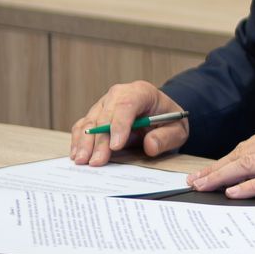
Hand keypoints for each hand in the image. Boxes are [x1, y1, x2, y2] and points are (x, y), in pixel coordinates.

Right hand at [70, 82, 187, 164]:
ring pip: (90, 121)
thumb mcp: (177, 130)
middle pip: (105, 115)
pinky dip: (78, 140)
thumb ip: (166, 137)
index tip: (116, 146)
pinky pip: (82, 126)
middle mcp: (119, 94)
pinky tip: (77, 154)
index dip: (119, 125)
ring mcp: (105, 104)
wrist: (160, 116)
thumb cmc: (168, 121)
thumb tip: (150, 145)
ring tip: (82, 160)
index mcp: (141, 92)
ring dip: (84, 142)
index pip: (127, 104)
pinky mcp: (95, 115)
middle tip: (97, 161)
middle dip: (99, 140)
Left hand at [185, 120, 254, 197]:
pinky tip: (233, 193)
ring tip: (204, 187)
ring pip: (248, 164)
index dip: (225, 159)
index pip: (248, 145)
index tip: (208, 170)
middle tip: (195, 181)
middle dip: (215, 168)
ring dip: (222, 176)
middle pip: (241, 153)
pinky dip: (249, 187)